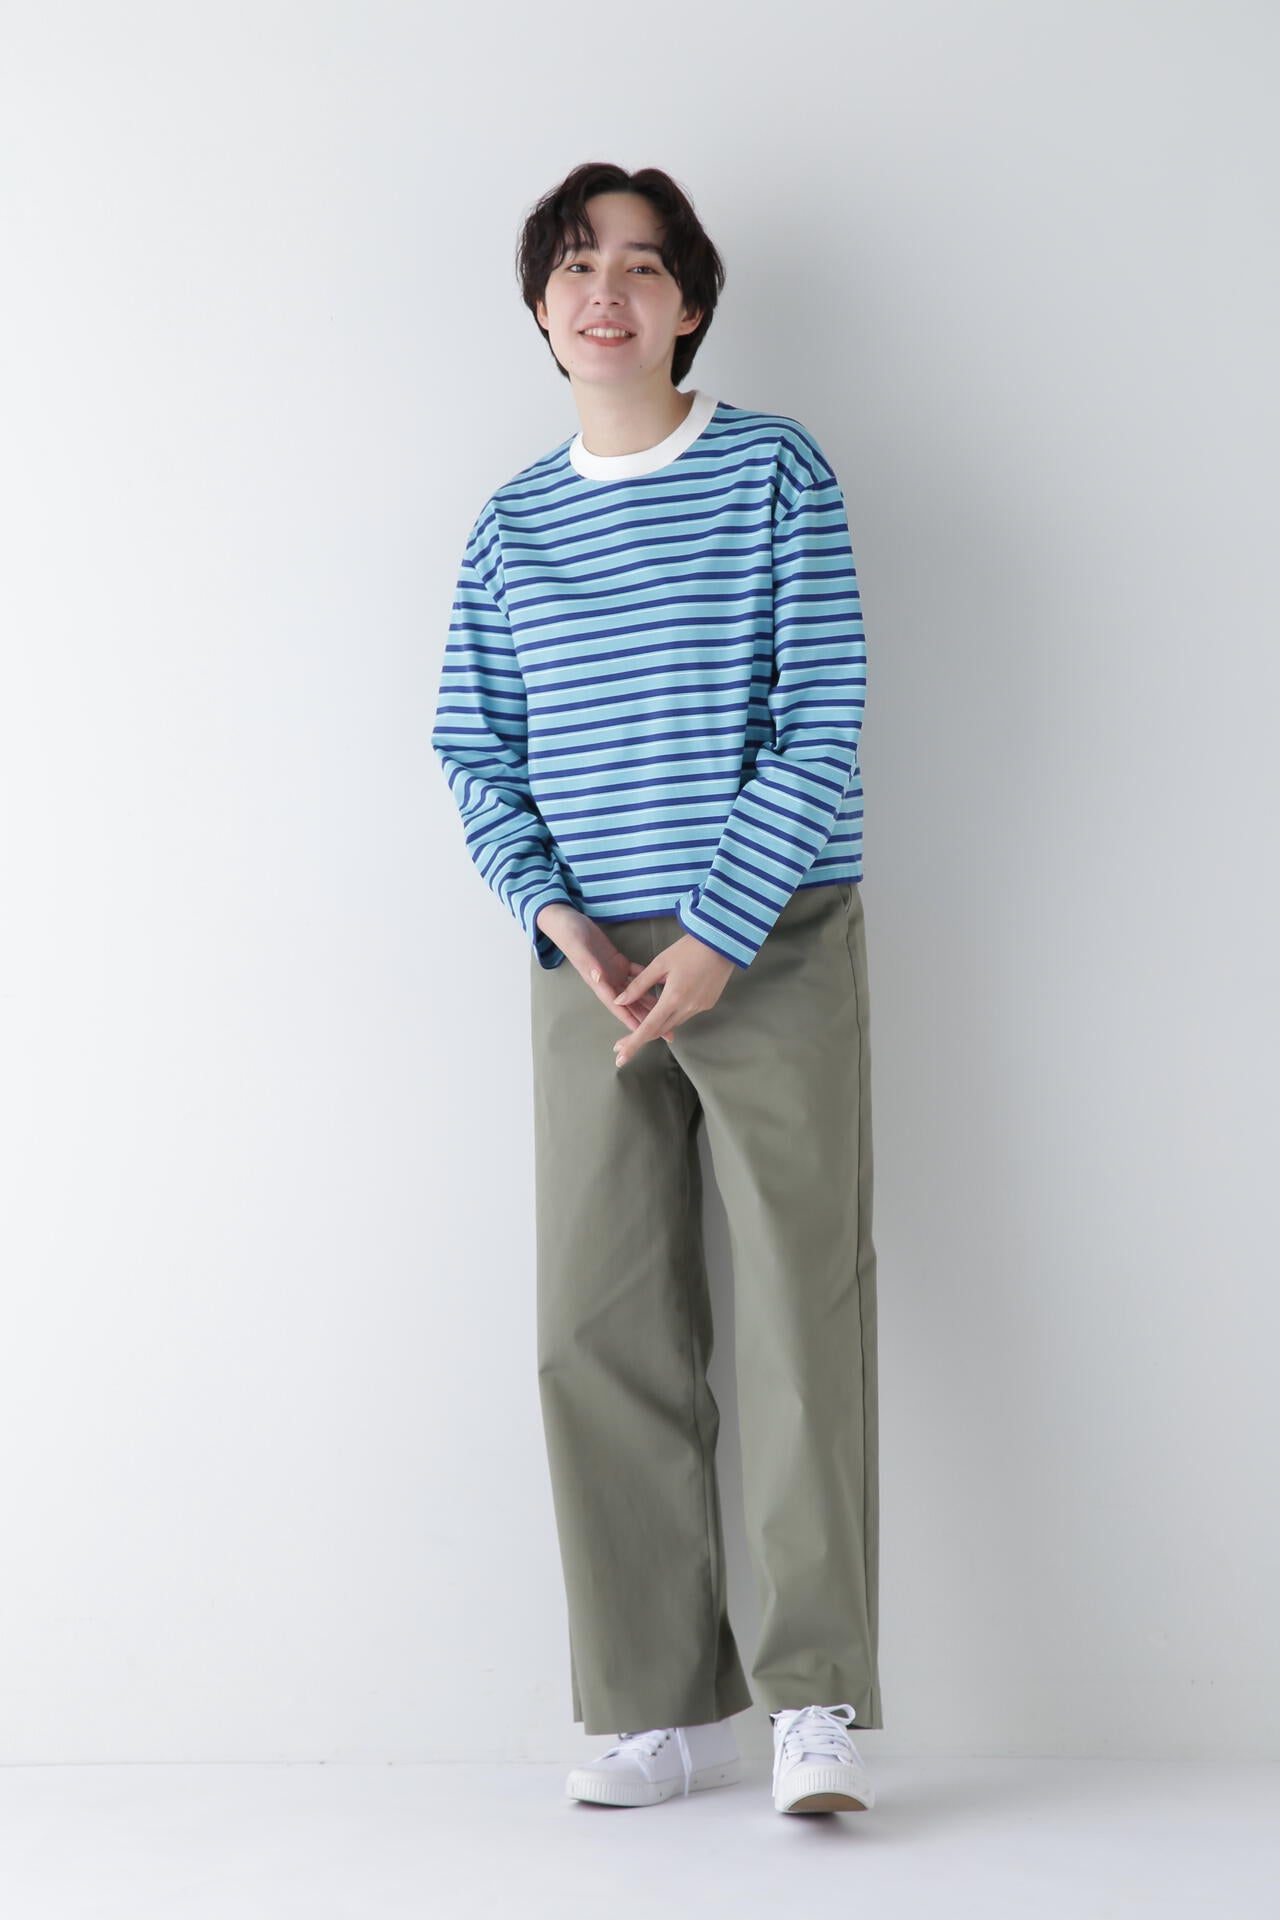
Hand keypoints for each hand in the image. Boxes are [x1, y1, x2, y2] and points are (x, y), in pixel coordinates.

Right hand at [536, 902, 664, 1031]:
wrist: (566, 921)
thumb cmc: (569, 934)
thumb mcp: (578, 948)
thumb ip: (589, 964)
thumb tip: (599, 978)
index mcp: (597, 982)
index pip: (617, 1005)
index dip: (630, 1020)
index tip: (644, 1033)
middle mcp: (607, 982)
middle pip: (630, 1005)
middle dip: (647, 1019)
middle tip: (667, 1033)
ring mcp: (613, 972)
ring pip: (636, 992)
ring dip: (651, 1003)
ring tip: (668, 1013)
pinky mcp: (617, 961)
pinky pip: (636, 973)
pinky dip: (649, 980)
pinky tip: (662, 985)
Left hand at [611, 932, 736, 1065]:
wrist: (723, 942)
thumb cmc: (689, 948)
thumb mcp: (660, 963)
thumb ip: (639, 984)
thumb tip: (619, 1000)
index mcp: (673, 998)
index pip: (648, 1028)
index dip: (633, 1044)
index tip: (620, 1058)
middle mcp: (688, 1008)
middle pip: (660, 1030)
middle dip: (640, 1038)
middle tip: (621, 1044)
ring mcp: (700, 1007)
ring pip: (672, 1023)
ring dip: (656, 1025)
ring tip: (639, 1024)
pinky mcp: (708, 1003)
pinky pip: (685, 1014)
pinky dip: (672, 1014)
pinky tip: (665, 1006)